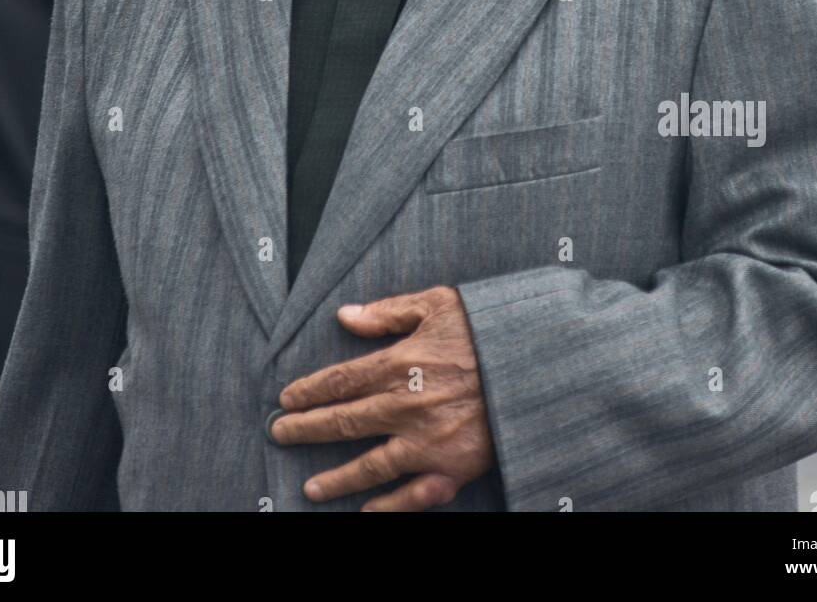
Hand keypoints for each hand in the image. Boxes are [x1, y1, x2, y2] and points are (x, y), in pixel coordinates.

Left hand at [270, 285, 493, 510]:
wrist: (535, 363)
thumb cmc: (487, 328)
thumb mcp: (437, 304)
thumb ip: (388, 312)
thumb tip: (344, 315)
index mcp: (399, 363)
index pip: (340, 380)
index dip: (309, 390)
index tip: (286, 399)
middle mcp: (405, 406)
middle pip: (344, 421)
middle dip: (307, 429)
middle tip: (280, 435)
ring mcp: (427, 441)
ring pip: (369, 465)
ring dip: (336, 478)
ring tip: (310, 488)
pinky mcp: (452, 467)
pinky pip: (413, 494)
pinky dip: (389, 507)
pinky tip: (367, 512)